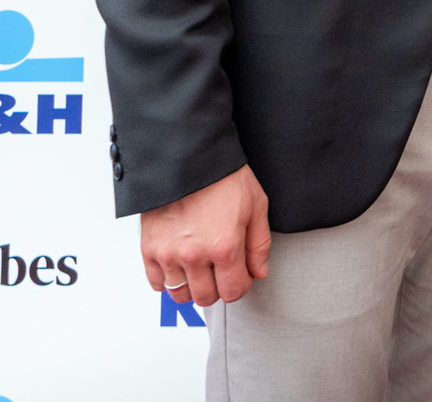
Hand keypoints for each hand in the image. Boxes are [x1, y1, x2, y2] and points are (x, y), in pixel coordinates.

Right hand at [141, 164, 271, 306]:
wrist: (188, 158)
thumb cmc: (223, 177)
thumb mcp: (256, 205)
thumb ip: (259, 245)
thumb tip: (259, 272)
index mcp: (224, 246)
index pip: (233, 291)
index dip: (240, 286)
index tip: (241, 276)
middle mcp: (194, 255)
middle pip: (206, 298)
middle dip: (218, 288)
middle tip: (221, 272)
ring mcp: (168, 254)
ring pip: (180, 295)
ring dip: (193, 286)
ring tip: (201, 269)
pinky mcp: (149, 248)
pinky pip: (156, 283)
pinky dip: (168, 280)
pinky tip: (180, 265)